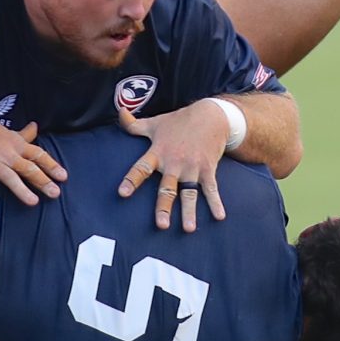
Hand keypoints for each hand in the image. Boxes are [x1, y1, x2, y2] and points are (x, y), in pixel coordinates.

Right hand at [0, 118, 65, 214]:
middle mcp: (4, 153)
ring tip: (33, 202)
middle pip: (27, 167)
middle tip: (55, 193)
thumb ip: (20, 135)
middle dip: (43, 180)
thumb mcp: (2, 130)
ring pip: (9, 177)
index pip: (37, 154)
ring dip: (21, 190)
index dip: (51, 165)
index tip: (63, 176)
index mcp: (13, 143)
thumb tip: (35, 128)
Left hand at [118, 100, 228, 230]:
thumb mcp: (155, 122)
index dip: (132, 180)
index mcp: (159, 152)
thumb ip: (133, 124)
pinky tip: (219, 217)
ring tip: (188, 229)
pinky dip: (216, 203)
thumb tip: (120, 111)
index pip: (141, 167)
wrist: (211, 115)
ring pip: (189, 193)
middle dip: (164, 206)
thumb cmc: (179, 121)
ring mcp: (193, 167)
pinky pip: (211, 189)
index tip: (123, 193)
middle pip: (168, 188)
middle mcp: (175, 162)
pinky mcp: (208, 169)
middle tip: (161, 225)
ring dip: (189, 211)